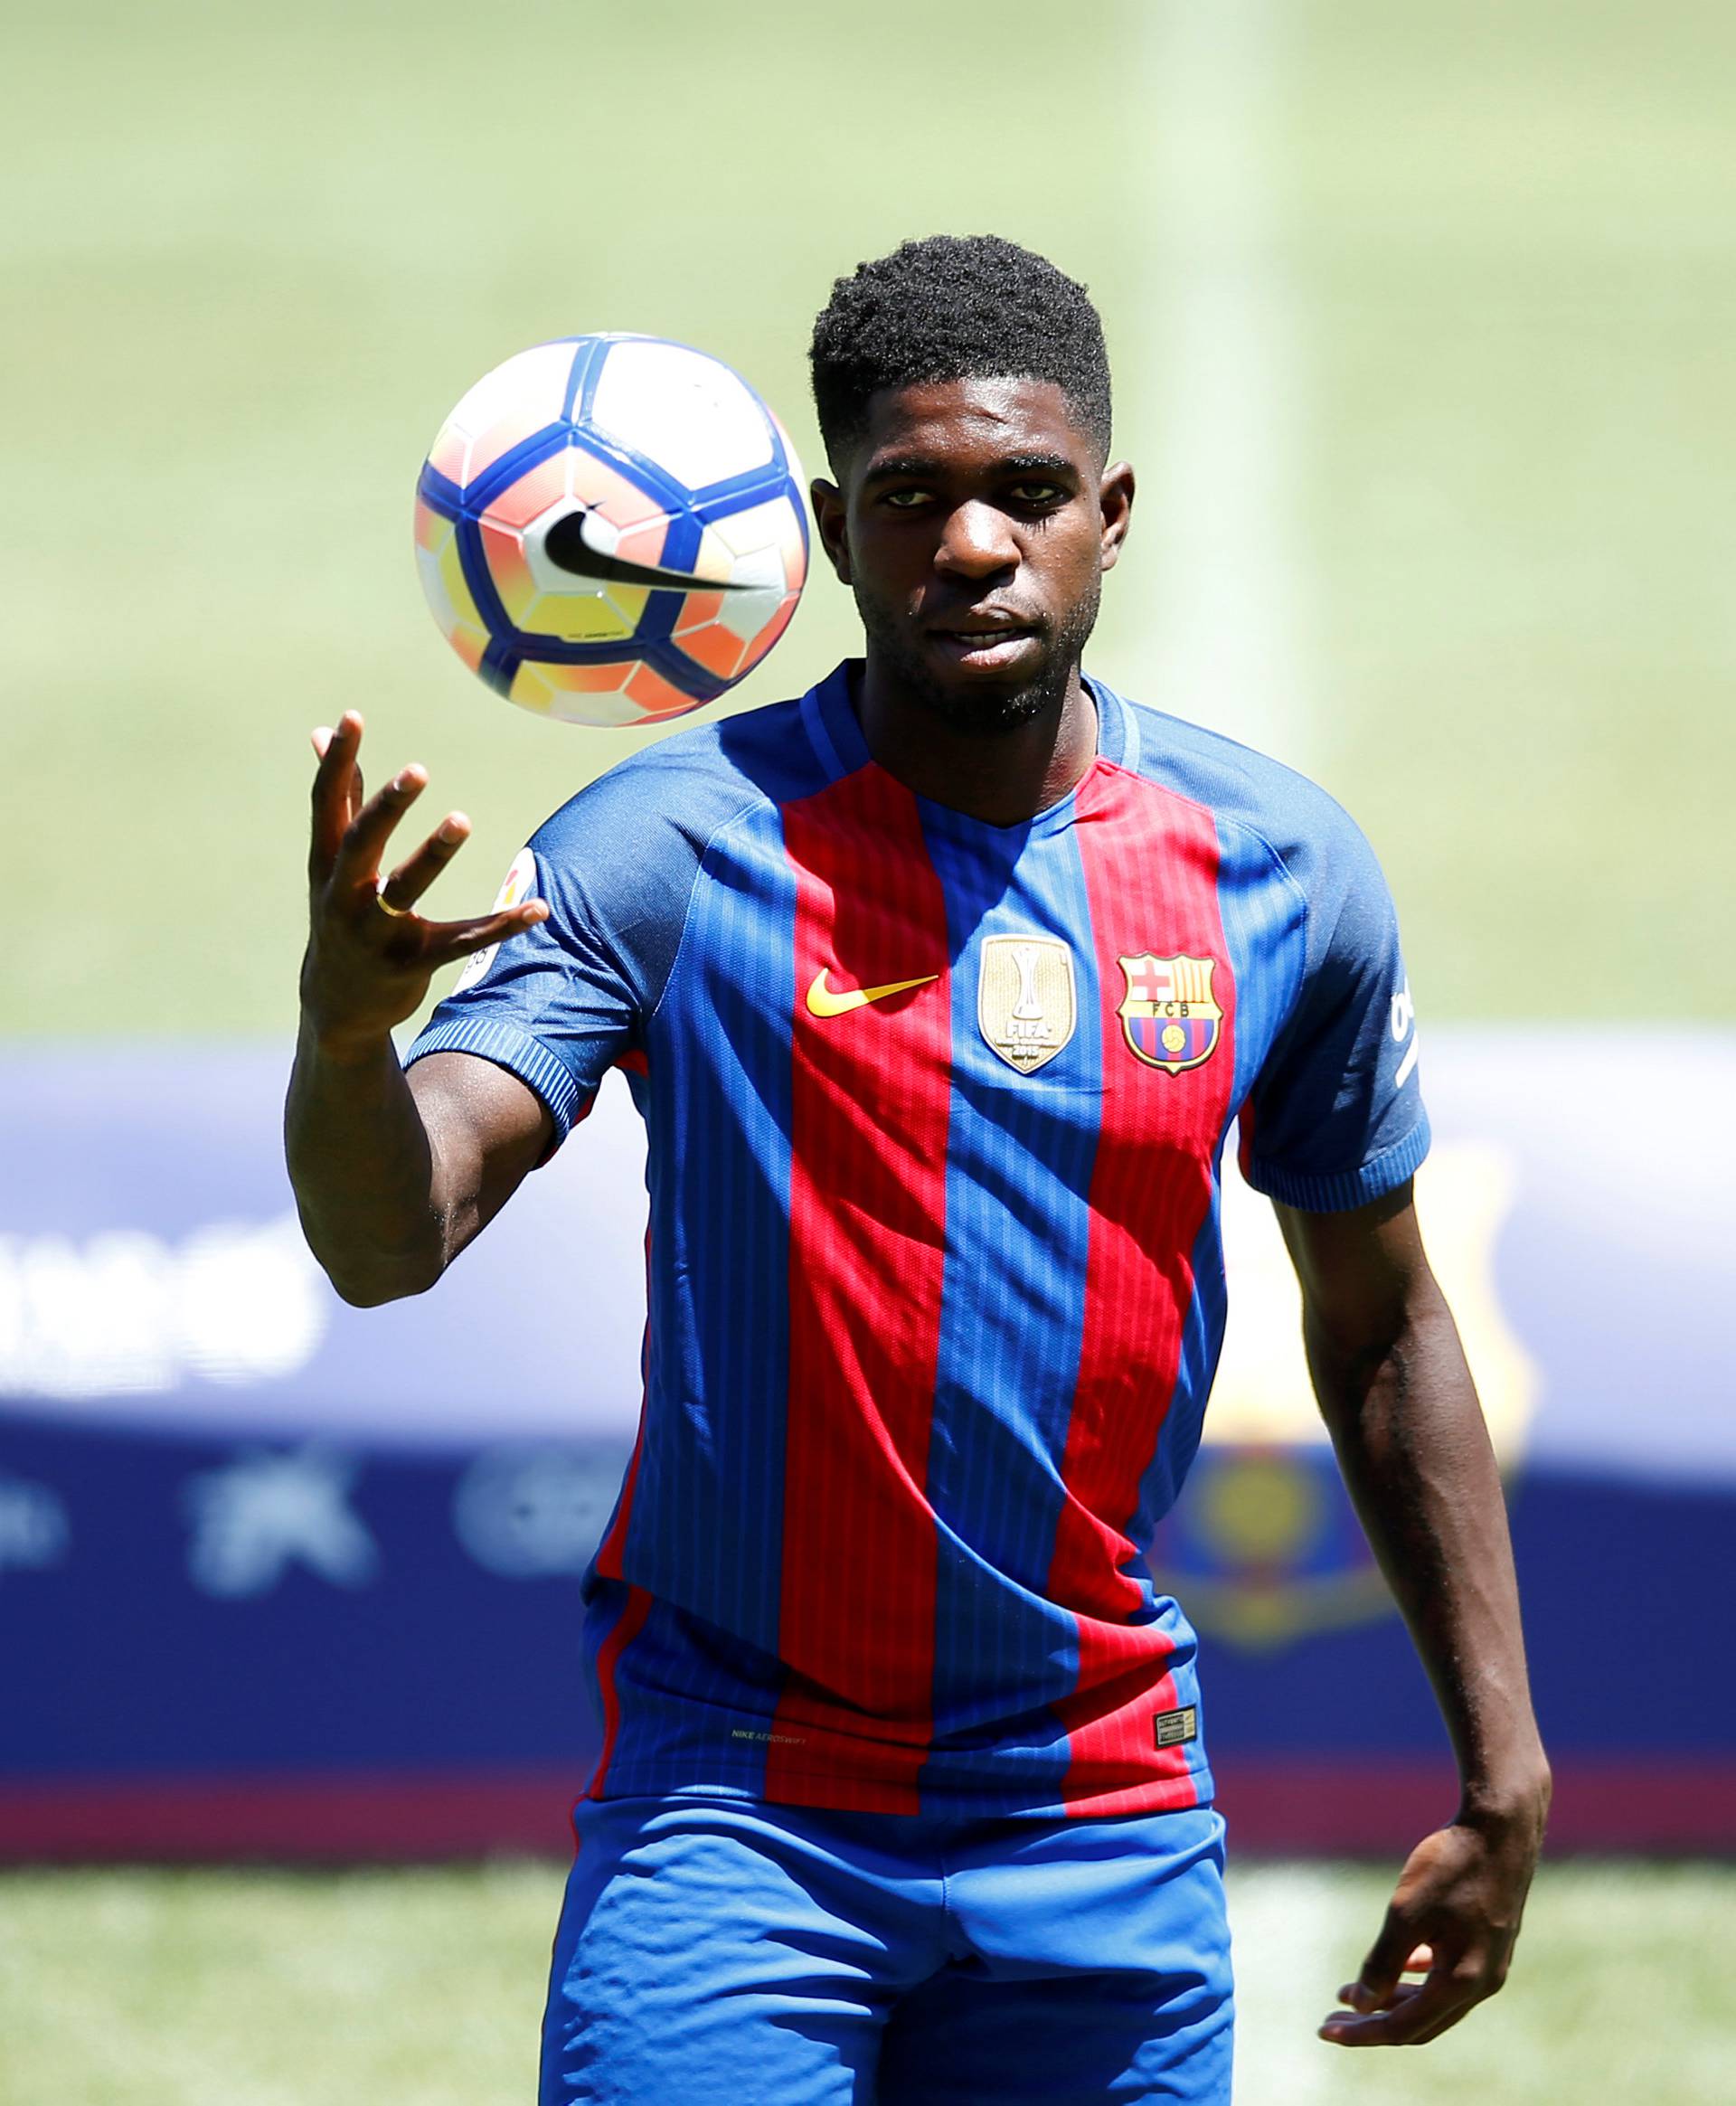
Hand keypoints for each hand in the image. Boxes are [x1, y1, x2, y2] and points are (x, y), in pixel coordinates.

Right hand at [300, 711, 546, 1057]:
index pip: (327, 805)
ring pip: (405, 890)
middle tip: (417, 769)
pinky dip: (501, 924)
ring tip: (462, 818)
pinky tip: (540, 908)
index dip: (337, 762)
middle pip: (361, 844)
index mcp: (327, 864)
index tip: (352, 717)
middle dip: (387, 808)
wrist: (338, 1006)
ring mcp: (377, 933)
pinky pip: (462, 941)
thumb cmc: (340, 917)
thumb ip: (339, 801)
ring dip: (433, 854)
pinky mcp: (414, 963)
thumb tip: (319, 733)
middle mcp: (345, 896)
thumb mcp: (330, 864)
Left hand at [1318, 1805, 1543, 2047]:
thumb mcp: (1406, 1913)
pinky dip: (1418, 1977)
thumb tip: (1362, 2005)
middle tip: (1332, 2018)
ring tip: (1351, 1994)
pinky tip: (1397, 1965)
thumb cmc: (1452, 1866)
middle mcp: (1481, 1984)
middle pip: (1420, 2023)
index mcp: (1462, 1983)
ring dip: (1393, 2000)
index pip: (1404, 2028)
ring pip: (1434, 2001)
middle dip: (1374, 2022)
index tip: (1324, 2031)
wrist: (1501, 1829)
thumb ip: (1383, 1964)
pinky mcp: (1488, 1943)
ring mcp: (1489, 1965)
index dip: (1363, 2033)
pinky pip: (1448, 1975)